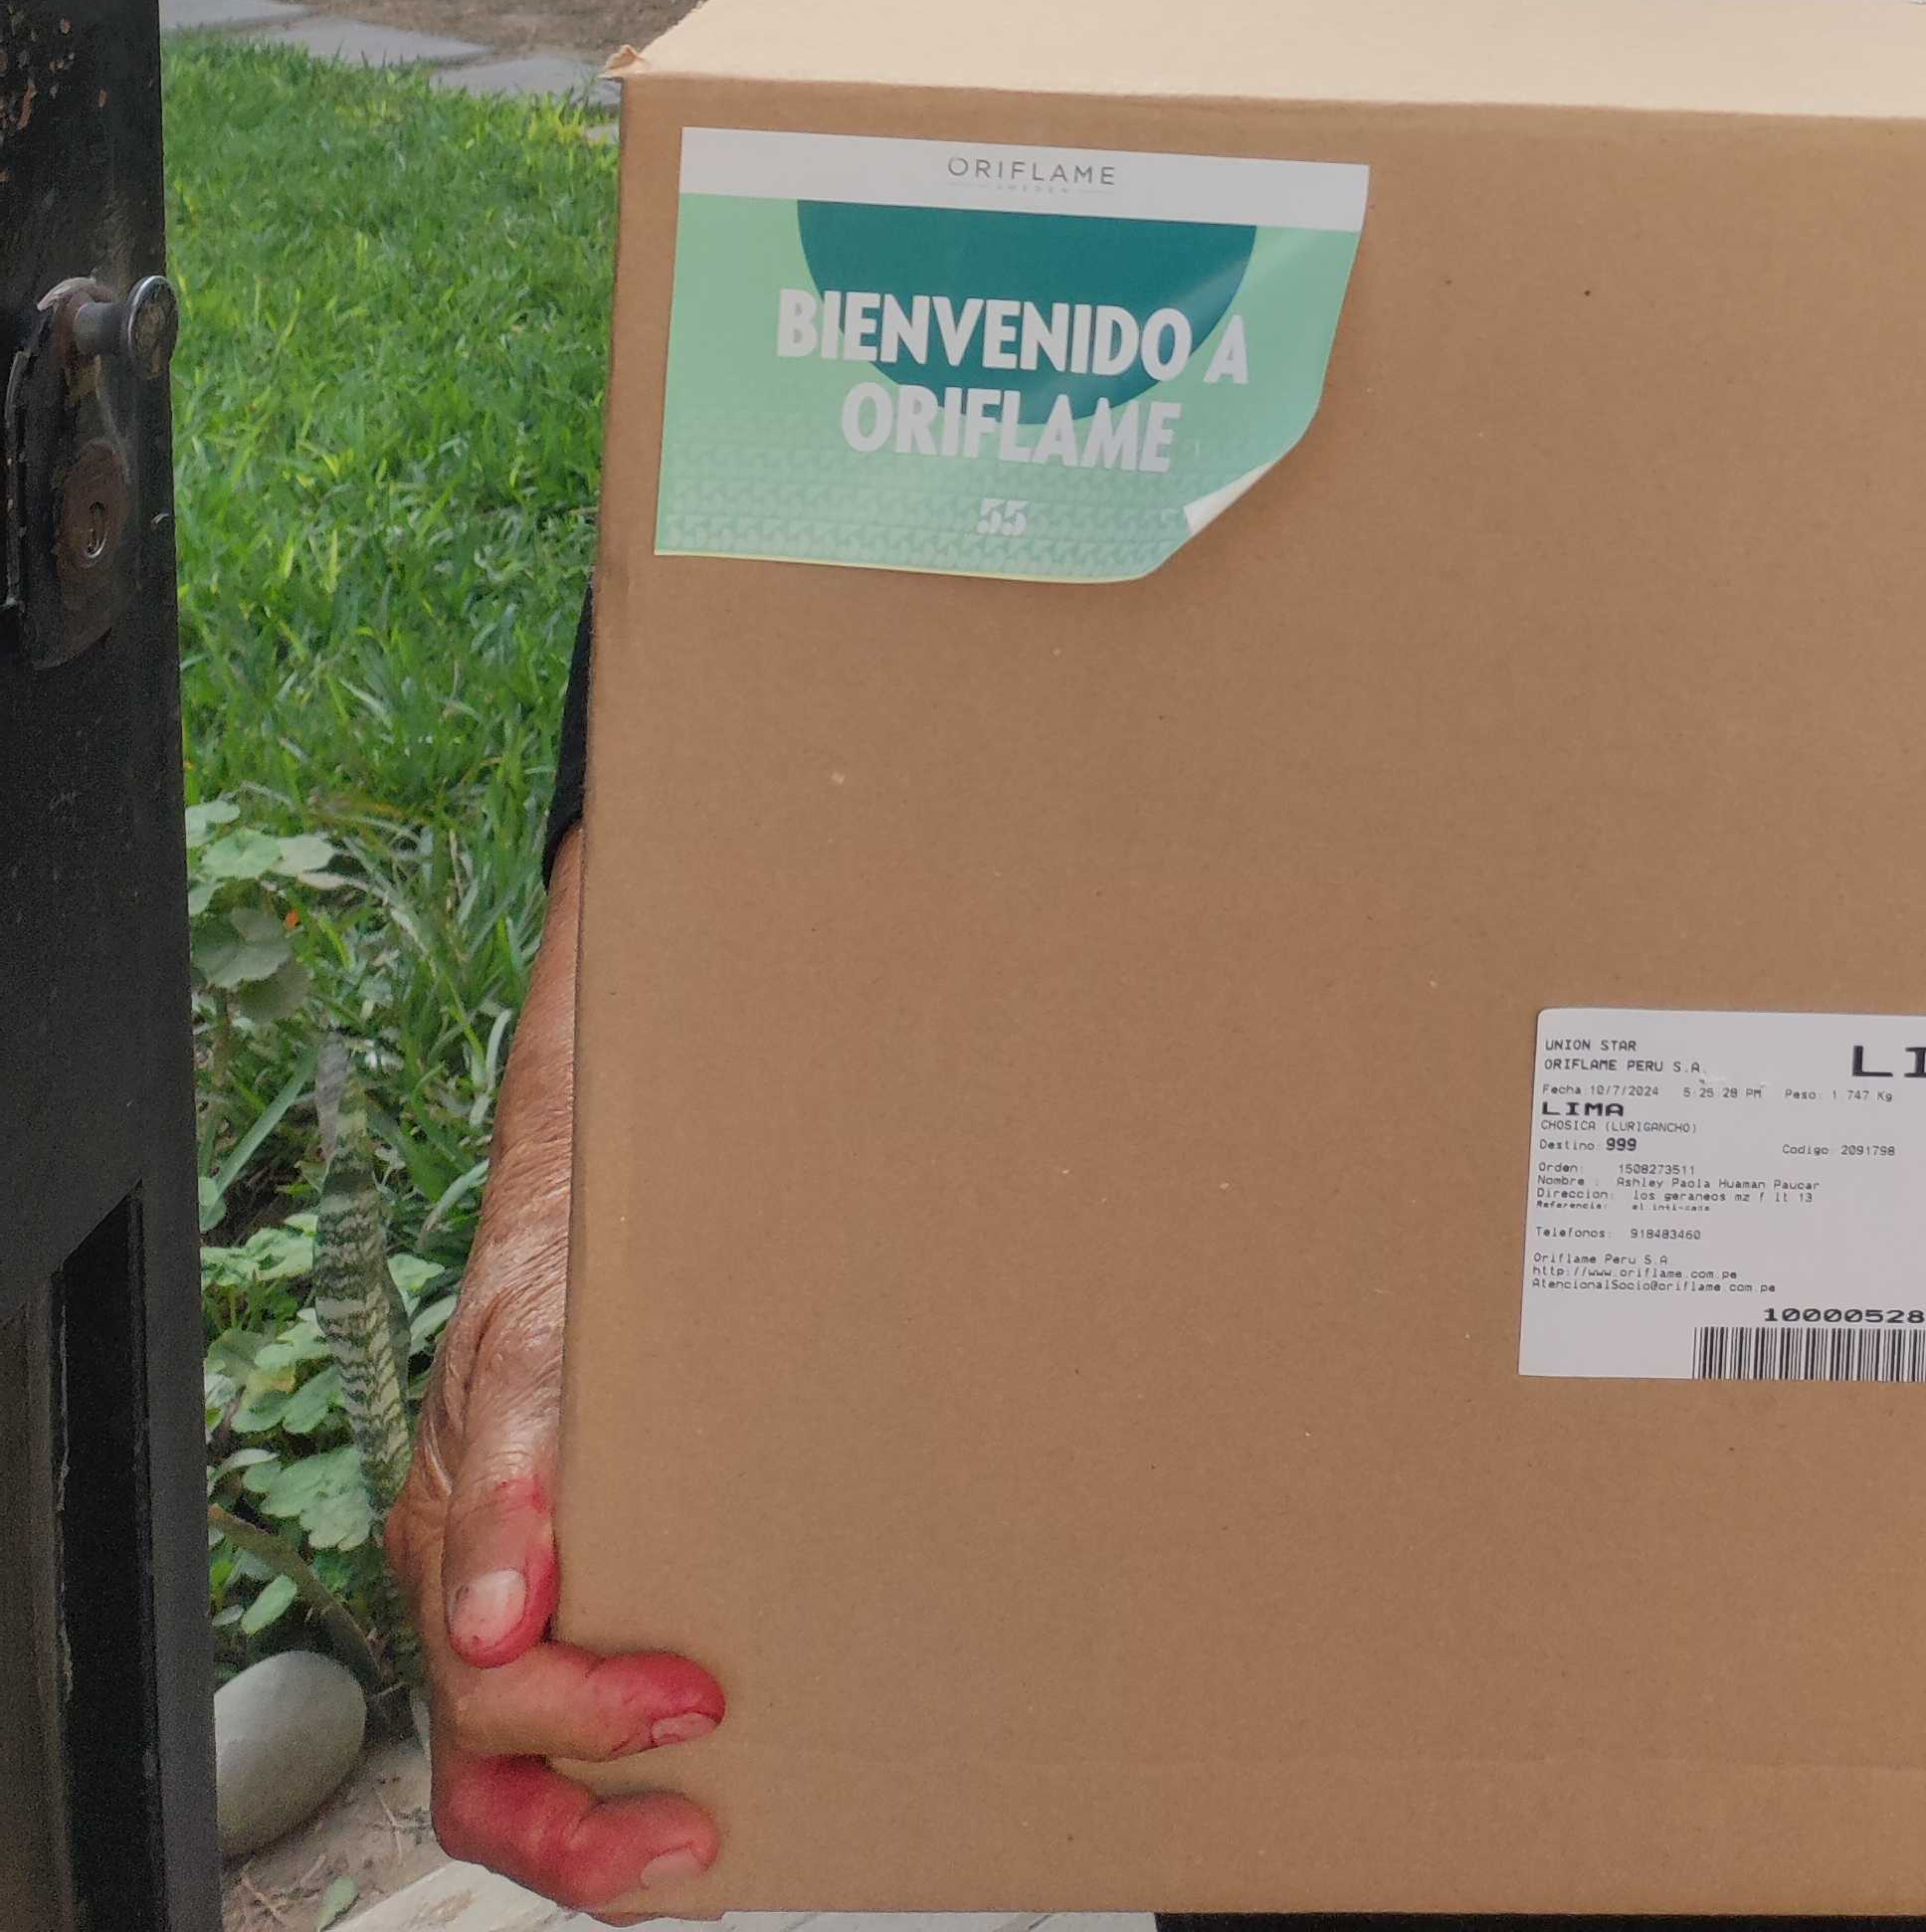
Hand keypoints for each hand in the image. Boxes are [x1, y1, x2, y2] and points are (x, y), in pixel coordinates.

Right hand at [381, 833, 727, 1918]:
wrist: (633, 1124)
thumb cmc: (656, 1081)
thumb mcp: (631, 1028)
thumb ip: (629, 965)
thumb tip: (624, 853)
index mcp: (528, 1302)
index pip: (500, 1402)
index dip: (512, 1499)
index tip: (533, 1584)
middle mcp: (499, 1435)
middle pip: (471, 1601)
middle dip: (561, 1697)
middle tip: (693, 1704)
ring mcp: (511, 1536)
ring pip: (478, 1708)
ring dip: (564, 1798)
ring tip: (684, 1840)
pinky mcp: (556, 1603)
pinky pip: (522, 1736)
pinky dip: (577, 1807)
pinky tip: (681, 1832)